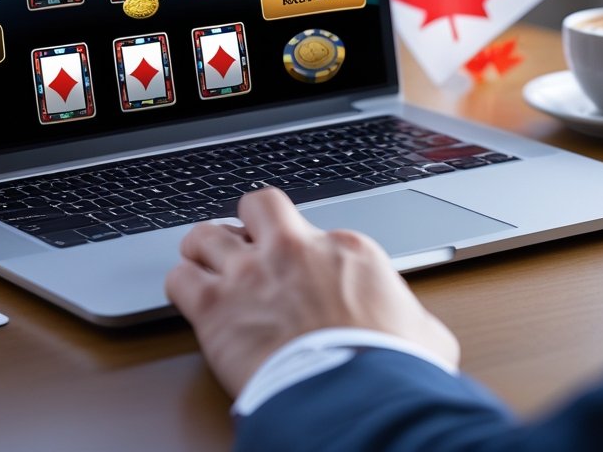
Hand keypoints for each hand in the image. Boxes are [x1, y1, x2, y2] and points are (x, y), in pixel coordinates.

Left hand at [165, 188, 458, 396]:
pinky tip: (192, 299)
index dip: (302, 252)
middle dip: (247, 221)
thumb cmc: (390, 369)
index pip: (311, 230)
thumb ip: (410, 319)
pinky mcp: (215, 307)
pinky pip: (178, 279)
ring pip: (204, 235)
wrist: (354, 397)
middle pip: (256, 205)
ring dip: (203, 251)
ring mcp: (249, 274)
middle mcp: (291, 251)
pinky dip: (182, 287)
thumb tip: (414, 329)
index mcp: (344, 250)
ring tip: (207, 267)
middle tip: (245, 244)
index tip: (299, 273)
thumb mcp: (424, 334)